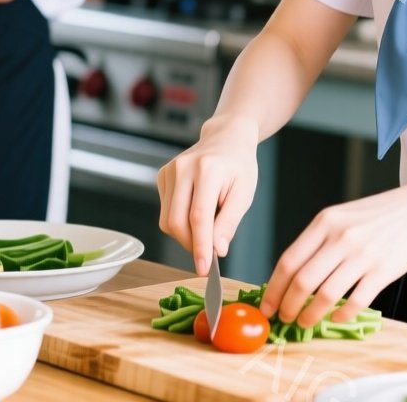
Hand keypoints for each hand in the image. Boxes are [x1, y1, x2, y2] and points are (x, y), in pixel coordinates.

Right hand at [156, 117, 259, 275]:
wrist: (226, 138)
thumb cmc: (239, 166)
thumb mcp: (244, 194)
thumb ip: (229, 222)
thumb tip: (217, 250)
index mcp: (208, 170)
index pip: (199, 217)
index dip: (200, 246)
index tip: (204, 269)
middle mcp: (184, 168)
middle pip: (177, 221)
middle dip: (191, 244)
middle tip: (209, 253)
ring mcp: (169, 170)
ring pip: (167, 220)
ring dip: (185, 235)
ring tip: (207, 226)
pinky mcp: (162, 176)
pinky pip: (165, 212)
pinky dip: (180, 221)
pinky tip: (196, 211)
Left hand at [259, 181, 406, 327]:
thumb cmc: (376, 215)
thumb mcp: (340, 217)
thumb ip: (317, 241)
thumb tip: (290, 275)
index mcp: (325, 222)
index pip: (289, 261)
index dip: (274, 288)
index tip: (267, 305)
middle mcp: (341, 238)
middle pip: (302, 281)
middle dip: (288, 306)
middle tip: (284, 318)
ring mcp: (362, 255)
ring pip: (326, 295)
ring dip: (310, 315)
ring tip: (305, 322)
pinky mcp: (383, 271)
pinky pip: (355, 301)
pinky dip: (341, 314)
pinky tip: (336, 317)